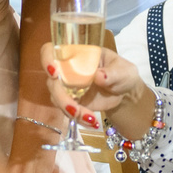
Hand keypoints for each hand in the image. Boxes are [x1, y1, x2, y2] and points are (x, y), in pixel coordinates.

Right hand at [39, 41, 154, 142]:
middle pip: (52, 81)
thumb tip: (99, 76)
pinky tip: (92, 121)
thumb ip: (112, 73)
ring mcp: (67, 86)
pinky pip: (67, 111)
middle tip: (75, 109)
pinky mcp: (71, 101)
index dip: (47, 59)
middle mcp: (66, 68)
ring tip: (90, 118)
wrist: (125, 93)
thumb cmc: (123, 73)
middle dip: (61, 97)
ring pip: (56, 98)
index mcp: (77, 53)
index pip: (51, 50)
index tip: (54, 72)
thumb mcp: (123, 71)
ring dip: (70, 110)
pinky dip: (78, 118)